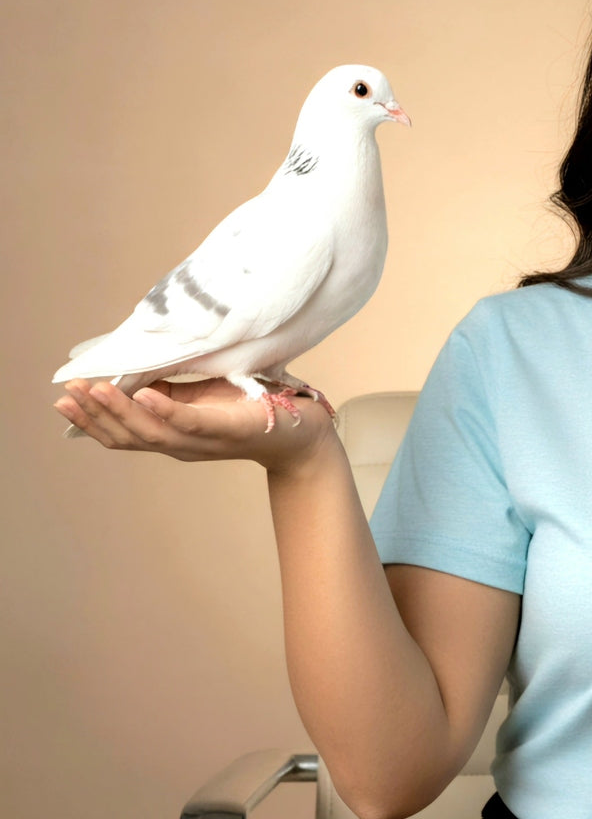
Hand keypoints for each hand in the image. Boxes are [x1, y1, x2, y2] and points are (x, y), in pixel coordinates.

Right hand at [53, 376, 337, 473]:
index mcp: (173, 434)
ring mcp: (206, 439)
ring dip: (120, 410)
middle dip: (94, 415)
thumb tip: (132, 374)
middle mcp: (184, 443)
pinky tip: (145, 394)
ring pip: (153, 431)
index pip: (122, 432)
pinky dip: (166, 409)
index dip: (91, 419)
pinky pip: (192, 422)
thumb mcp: (201, 396)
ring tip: (95, 389)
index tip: (63, 399)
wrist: (302, 433)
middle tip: (66, 394)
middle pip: (128, 435)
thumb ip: (168, 391)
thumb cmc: (250, 408)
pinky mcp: (230, 429)